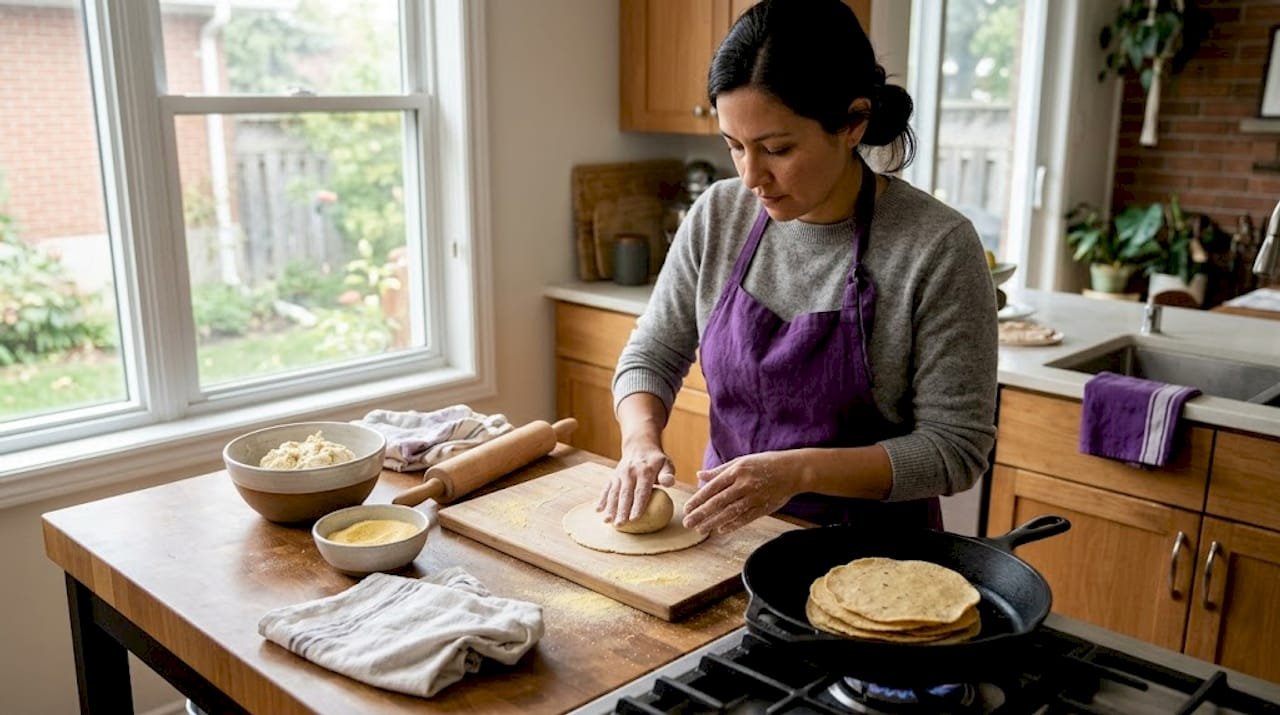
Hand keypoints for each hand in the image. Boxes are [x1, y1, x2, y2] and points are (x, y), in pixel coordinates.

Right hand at [597, 437, 675, 524]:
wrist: (639, 446)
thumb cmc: (656, 461)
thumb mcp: (666, 464)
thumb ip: (668, 474)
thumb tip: (669, 482)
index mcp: (645, 471)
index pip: (641, 491)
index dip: (637, 505)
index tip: (634, 519)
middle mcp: (630, 473)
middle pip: (625, 494)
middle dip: (621, 510)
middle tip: (620, 524)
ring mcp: (619, 474)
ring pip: (614, 493)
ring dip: (610, 507)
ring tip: (607, 521)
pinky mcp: (613, 476)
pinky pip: (606, 488)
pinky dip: (602, 499)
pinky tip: (598, 510)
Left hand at [682, 451, 797, 533]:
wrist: (794, 470)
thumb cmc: (765, 463)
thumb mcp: (741, 461)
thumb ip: (720, 470)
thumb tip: (699, 475)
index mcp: (737, 471)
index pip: (712, 487)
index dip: (698, 499)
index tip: (686, 509)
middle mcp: (744, 484)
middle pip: (718, 502)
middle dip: (701, 514)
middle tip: (687, 523)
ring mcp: (754, 497)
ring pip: (730, 512)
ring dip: (713, 523)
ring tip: (700, 530)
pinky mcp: (763, 507)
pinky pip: (745, 518)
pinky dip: (732, 525)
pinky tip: (720, 530)